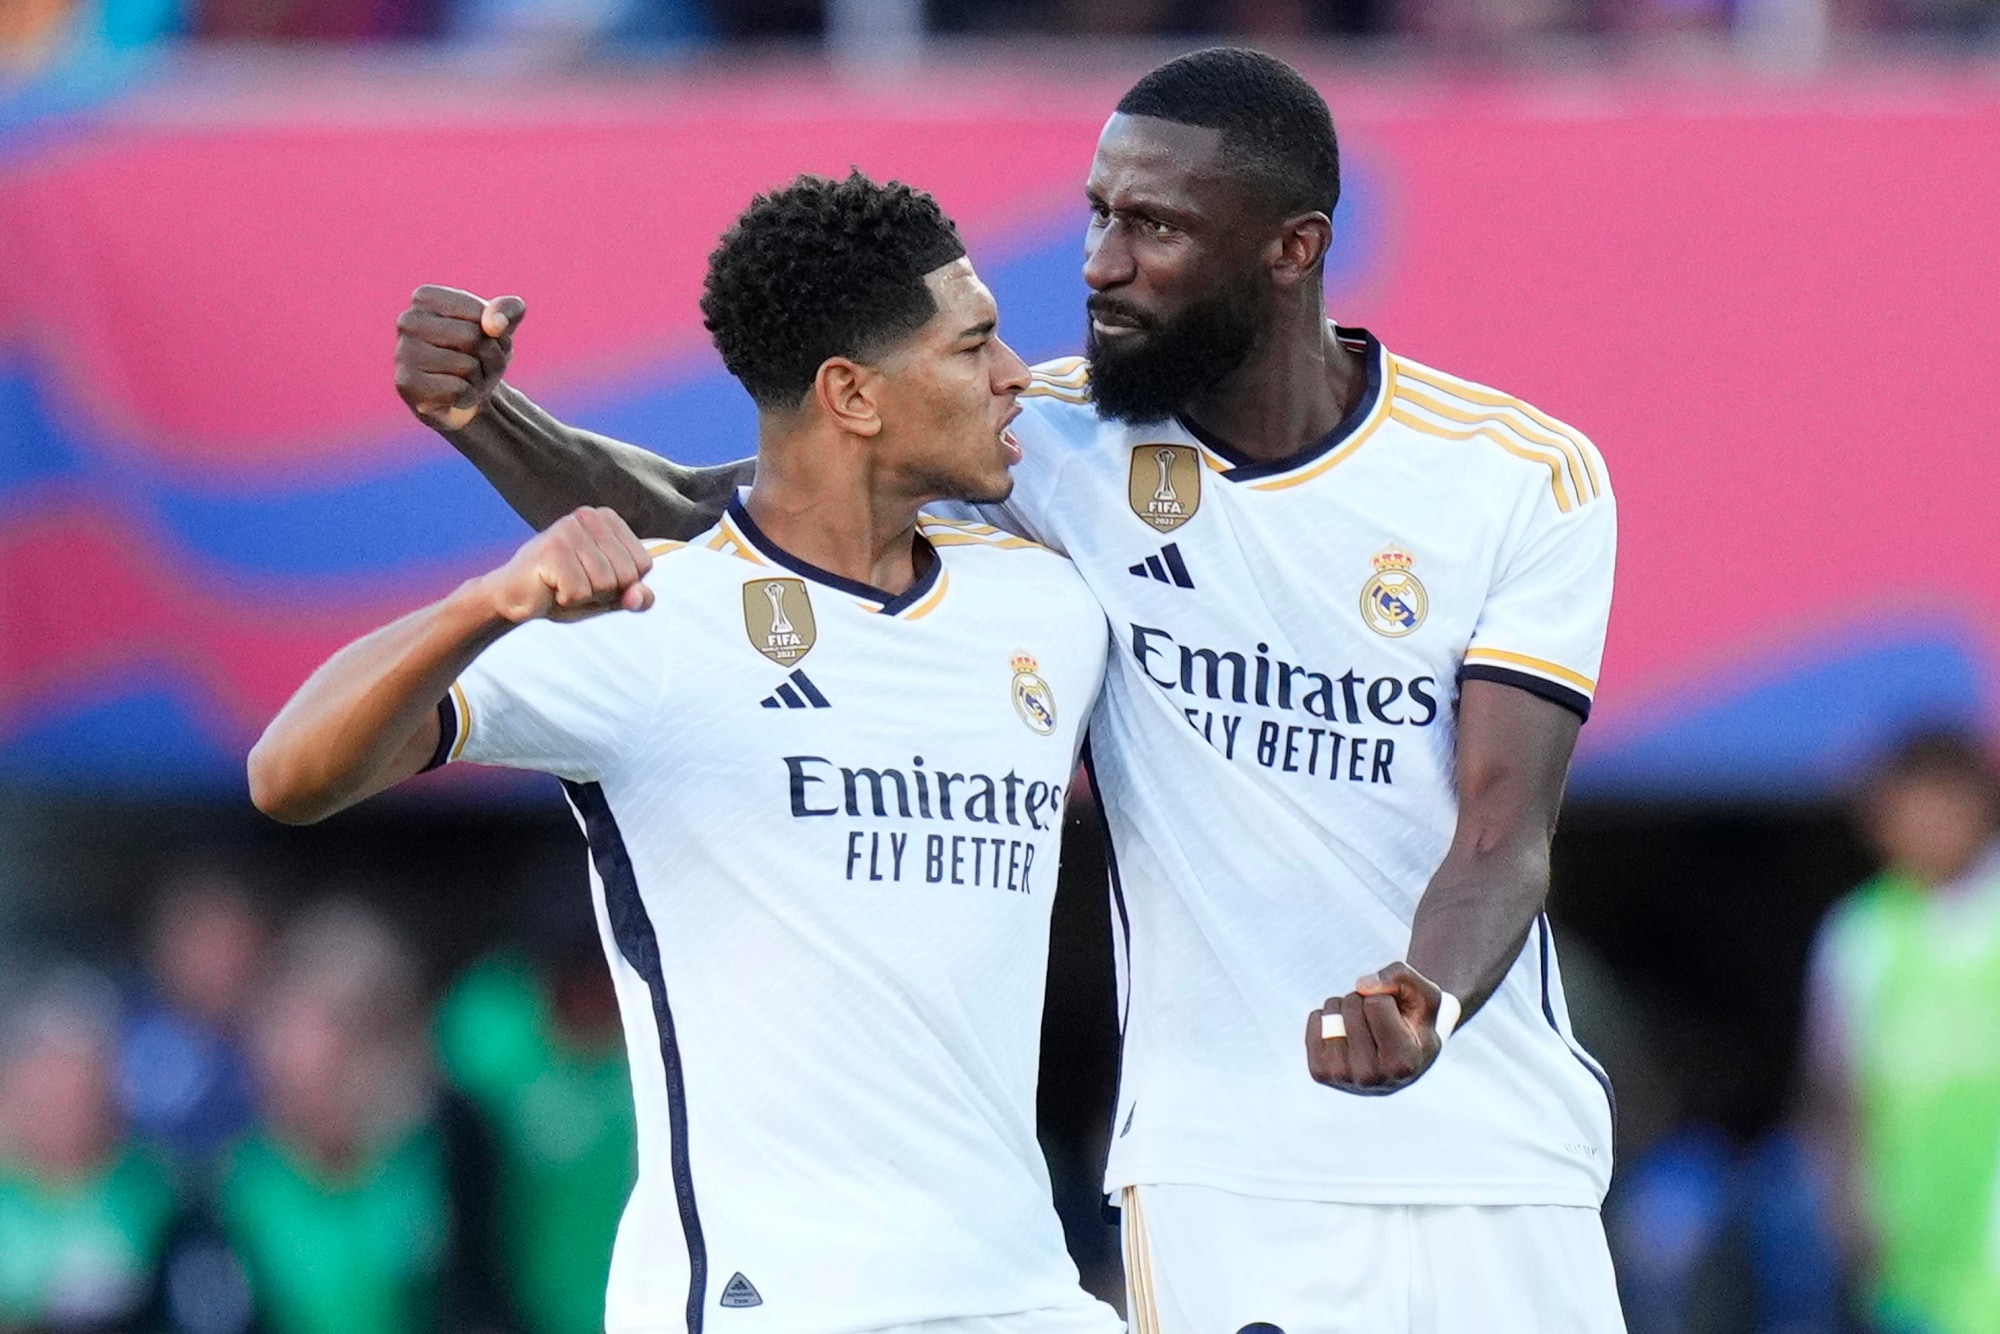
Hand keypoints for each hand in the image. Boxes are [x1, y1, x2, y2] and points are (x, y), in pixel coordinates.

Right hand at [395, 285, 525, 430]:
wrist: (467, 396)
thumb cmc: (480, 353)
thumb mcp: (504, 325)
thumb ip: (510, 309)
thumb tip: (494, 325)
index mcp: (426, 297)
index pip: (479, 312)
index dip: (494, 332)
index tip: (482, 338)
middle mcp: (408, 321)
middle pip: (472, 337)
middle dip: (489, 356)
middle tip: (478, 363)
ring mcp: (403, 353)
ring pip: (467, 365)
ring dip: (480, 378)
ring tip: (467, 378)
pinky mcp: (407, 385)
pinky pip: (458, 390)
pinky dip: (468, 396)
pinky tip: (456, 395)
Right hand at [479, 507, 654, 624]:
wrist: (513, 598)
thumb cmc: (563, 591)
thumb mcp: (608, 596)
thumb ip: (634, 596)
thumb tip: (641, 598)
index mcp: (607, 519)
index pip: (644, 564)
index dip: (622, 585)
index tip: (592, 579)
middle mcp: (589, 515)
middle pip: (627, 574)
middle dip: (604, 593)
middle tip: (574, 584)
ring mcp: (569, 529)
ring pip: (606, 584)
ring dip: (584, 598)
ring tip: (561, 586)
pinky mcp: (552, 549)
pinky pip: (580, 592)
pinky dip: (567, 601)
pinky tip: (549, 588)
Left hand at [1305, 960, 1445, 1095]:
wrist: (1400, 1060)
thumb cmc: (1415, 1023)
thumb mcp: (1425, 995)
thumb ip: (1401, 978)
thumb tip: (1362, 986)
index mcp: (1403, 1063)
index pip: (1376, 1003)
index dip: (1386, 998)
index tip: (1398, 1017)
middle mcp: (1371, 1077)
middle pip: (1352, 1006)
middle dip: (1363, 1000)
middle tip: (1377, 1020)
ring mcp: (1342, 1077)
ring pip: (1331, 1013)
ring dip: (1343, 1007)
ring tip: (1361, 1023)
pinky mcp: (1321, 1072)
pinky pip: (1315, 1021)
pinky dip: (1326, 1016)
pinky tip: (1344, 1031)